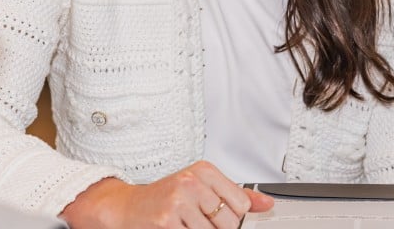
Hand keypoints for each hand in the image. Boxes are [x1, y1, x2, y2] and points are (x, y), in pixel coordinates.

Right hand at [59, 160, 273, 227]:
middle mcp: (191, 182)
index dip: (232, 216)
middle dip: (216, 228)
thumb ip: (234, 195)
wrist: (127, 207)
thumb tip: (266, 203)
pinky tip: (177, 228)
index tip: (218, 216)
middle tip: (197, 222)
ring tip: (186, 225)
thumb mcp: (201, 188)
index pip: (240, 202)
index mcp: (203, 170)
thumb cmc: (164, 197)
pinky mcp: (166, 222)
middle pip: (228, 222)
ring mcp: (178, 202)